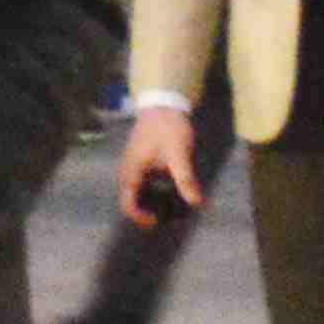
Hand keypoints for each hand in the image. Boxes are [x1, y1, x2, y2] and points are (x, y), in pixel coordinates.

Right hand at [119, 100, 200, 221]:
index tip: (158, 221)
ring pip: (136, 191)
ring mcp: (133, 164)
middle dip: (147, 211)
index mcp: (132, 171)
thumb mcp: (179, 154)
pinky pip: (142, 182)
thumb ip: (185, 179)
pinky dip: (153, 190)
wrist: (164, 102)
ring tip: (171, 205)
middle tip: (168, 217)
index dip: (140, 217)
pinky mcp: (141, 159)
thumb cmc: (168, 128)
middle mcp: (127, 170)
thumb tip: (196, 203)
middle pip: (130, 200)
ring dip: (150, 201)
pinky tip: (171, 188)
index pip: (127, 204)